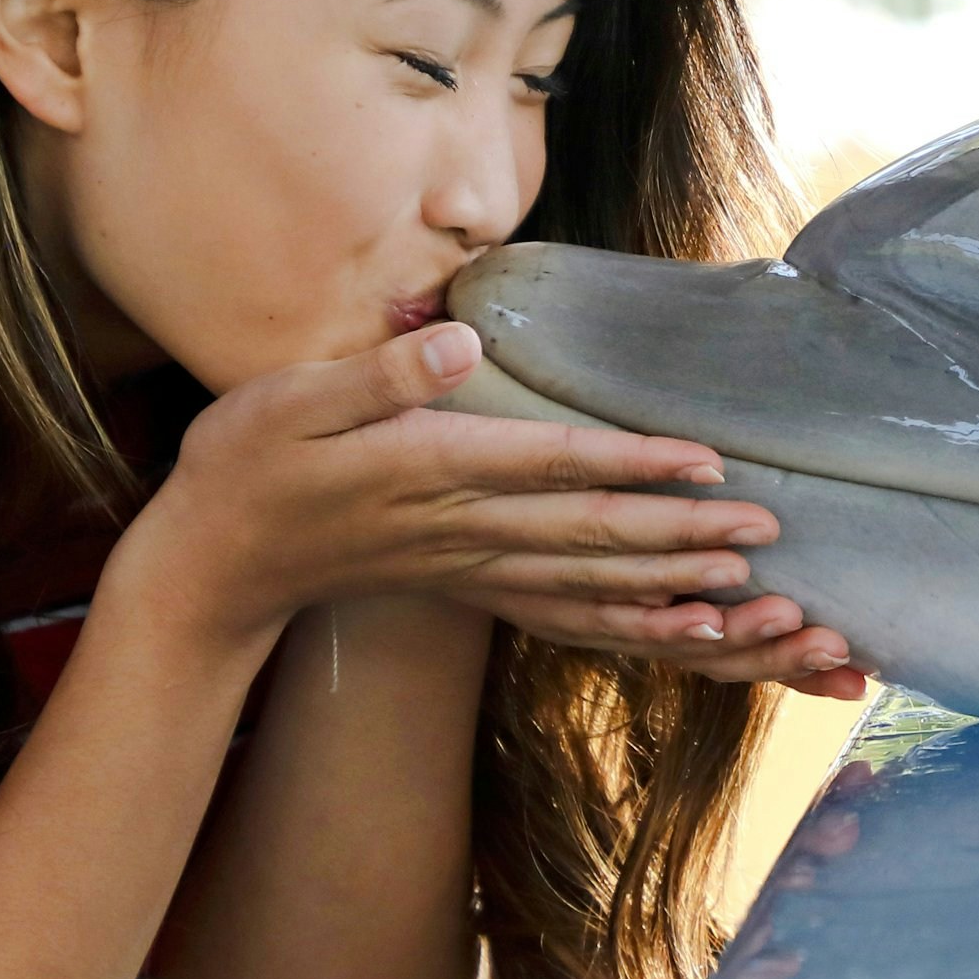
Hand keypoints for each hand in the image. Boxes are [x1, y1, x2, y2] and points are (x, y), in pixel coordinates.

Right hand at [121, 323, 864, 696]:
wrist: (213, 566)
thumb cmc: (246, 466)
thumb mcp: (290, 400)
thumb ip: (379, 374)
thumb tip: (462, 346)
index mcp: (432, 470)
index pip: (552, 466)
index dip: (634, 464)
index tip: (709, 463)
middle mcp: (464, 527)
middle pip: (591, 533)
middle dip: (683, 534)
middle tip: (765, 532)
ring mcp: (470, 566)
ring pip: (589, 583)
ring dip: (671, 585)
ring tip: (746, 587)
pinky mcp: (469, 586)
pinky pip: (561, 615)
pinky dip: (625, 625)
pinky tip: (678, 632)